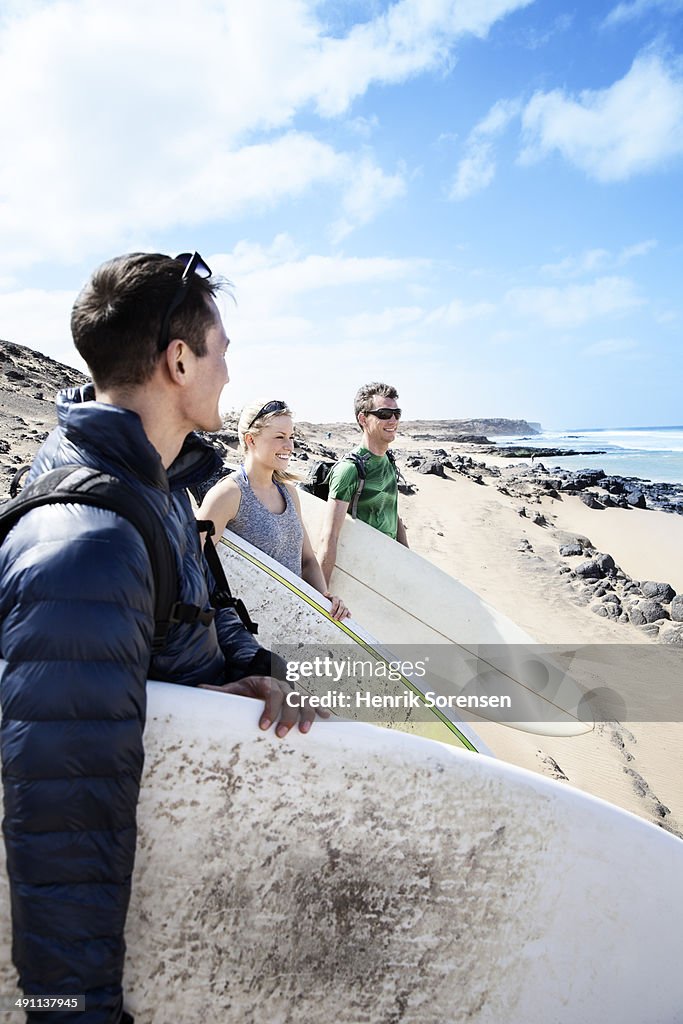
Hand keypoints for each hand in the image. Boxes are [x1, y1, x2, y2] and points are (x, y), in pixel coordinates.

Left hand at [199, 676, 327, 736]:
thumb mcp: (233, 689)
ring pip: (305, 700)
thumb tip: (199, 689)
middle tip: (281, 734)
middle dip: (288, 716)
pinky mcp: (301, 699)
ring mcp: (294, 692)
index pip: (271, 694)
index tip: (263, 726)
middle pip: (290, 698)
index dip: (269, 709)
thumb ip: (218, 691)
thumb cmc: (246, 690)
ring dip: (307, 714)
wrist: (259, 681)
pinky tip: (328, 717)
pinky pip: (314, 702)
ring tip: (305, 732)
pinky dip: (321, 708)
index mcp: (267, 683)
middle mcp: (283, 686)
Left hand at [325, 592, 349, 620]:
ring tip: (339, 620)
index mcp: (336, 598)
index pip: (335, 604)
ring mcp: (343, 604)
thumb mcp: (327, 597)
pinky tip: (348, 617)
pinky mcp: (345, 608)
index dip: (333, 609)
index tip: (330, 614)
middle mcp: (340, 601)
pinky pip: (348, 611)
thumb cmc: (329, 599)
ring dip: (343, 615)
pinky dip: (349, 614)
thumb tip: (325, 593)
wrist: (331, 598)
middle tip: (334, 618)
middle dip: (338, 613)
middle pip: (341, 607)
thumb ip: (326, 595)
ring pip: (345, 609)